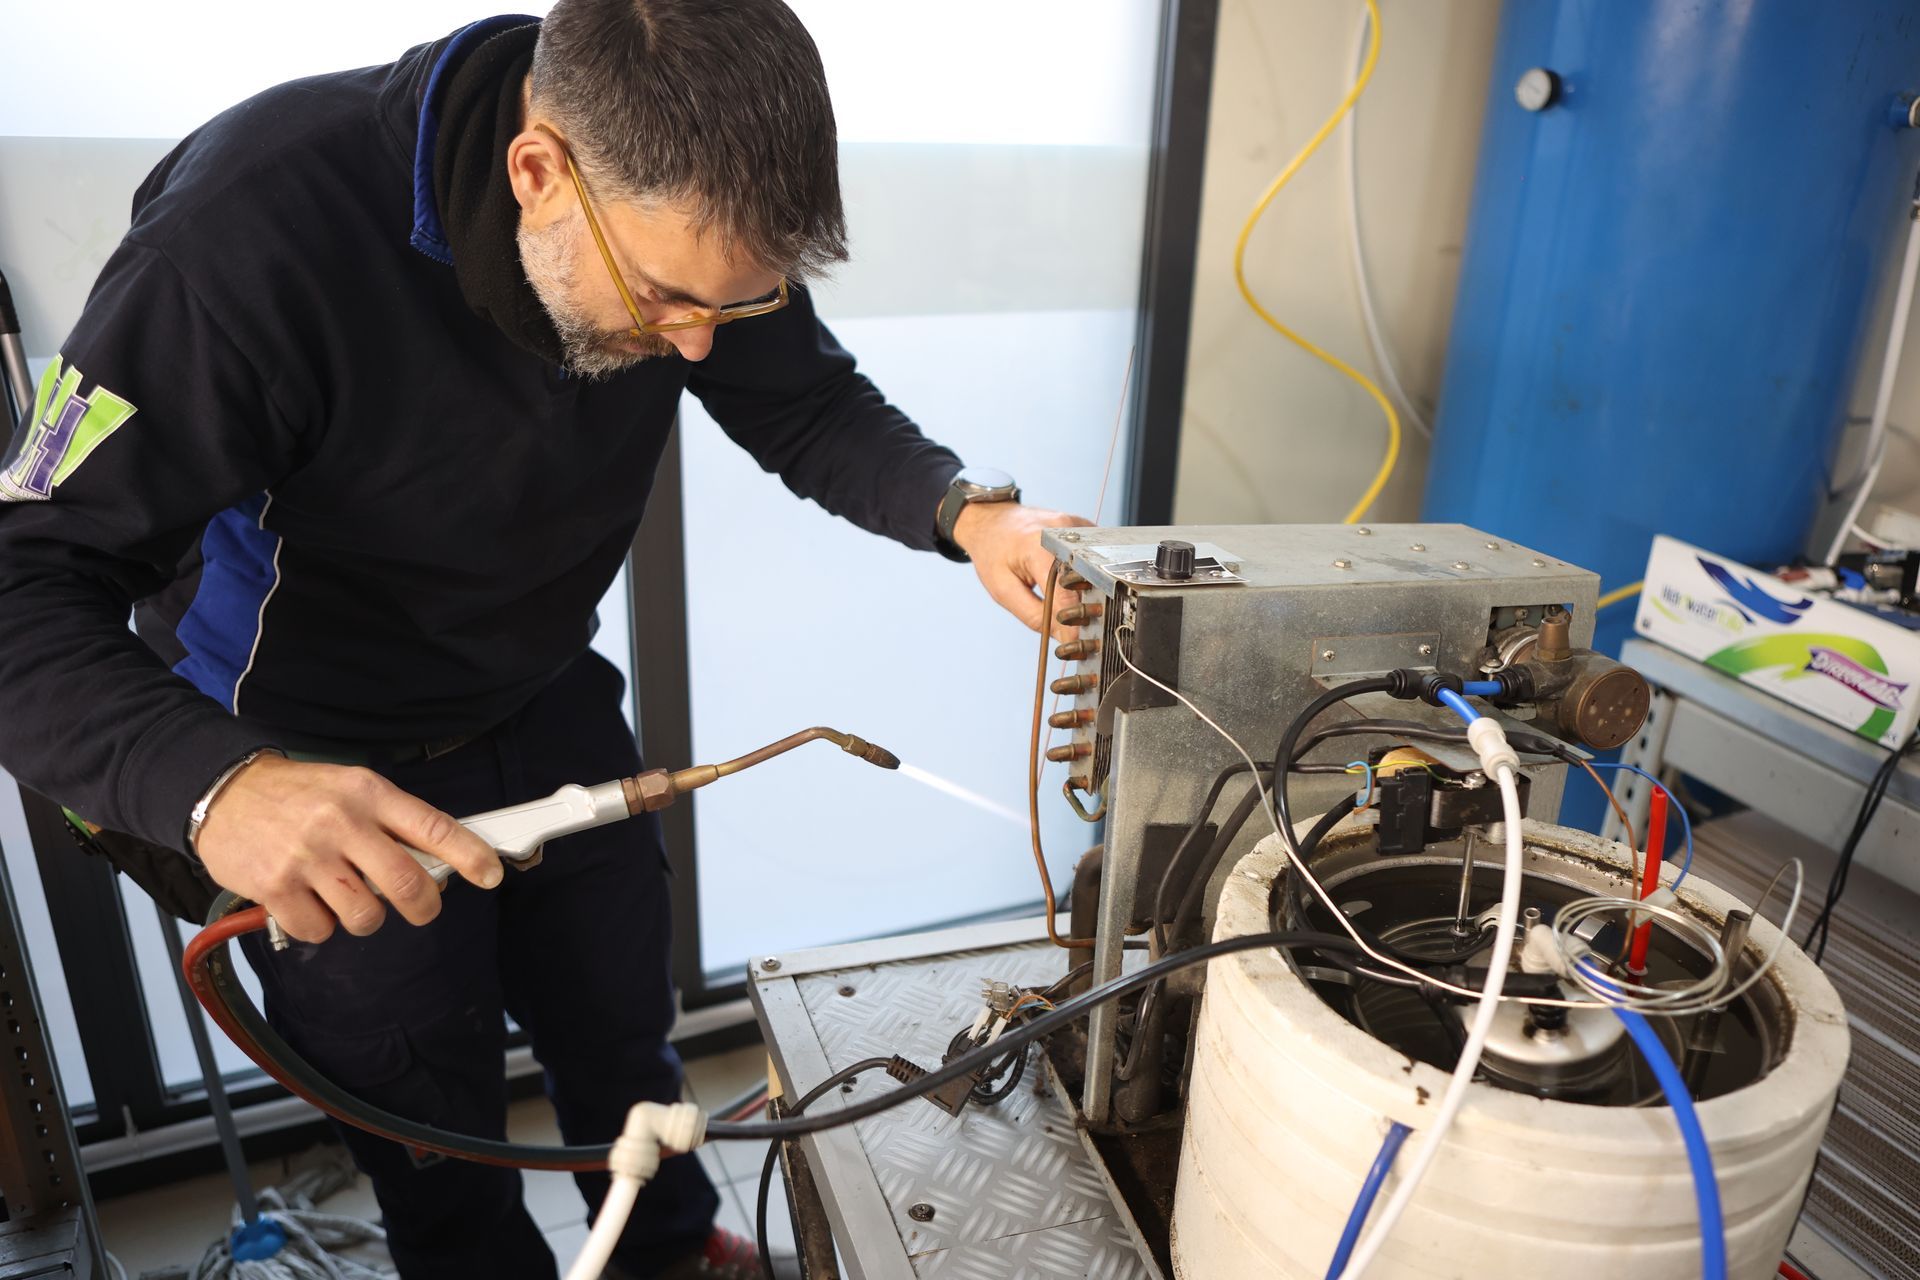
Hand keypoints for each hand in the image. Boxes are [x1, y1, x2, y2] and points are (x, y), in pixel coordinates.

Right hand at [195, 754, 502, 943]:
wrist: (223, 791)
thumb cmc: (298, 794)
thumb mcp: (351, 788)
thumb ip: (391, 823)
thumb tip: (439, 863)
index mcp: (369, 794)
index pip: (433, 826)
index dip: (470, 854)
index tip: (491, 874)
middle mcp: (342, 823)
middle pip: (407, 884)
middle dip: (424, 906)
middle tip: (420, 907)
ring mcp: (308, 857)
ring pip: (366, 915)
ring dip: (364, 916)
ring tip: (344, 894)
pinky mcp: (275, 888)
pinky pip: (319, 930)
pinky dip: (319, 926)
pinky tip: (307, 900)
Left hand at [953, 501, 1093, 639]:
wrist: (991, 521)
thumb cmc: (993, 552)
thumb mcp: (1002, 590)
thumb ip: (1033, 615)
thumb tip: (1063, 635)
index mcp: (1038, 545)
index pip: (1066, 592)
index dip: (1072, 620)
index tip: (1076, 641)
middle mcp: (1063, 531)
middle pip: (1085, 579)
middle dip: (1083, 605)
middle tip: (1075, 622)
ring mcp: (1076, 526)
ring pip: (1092, 568)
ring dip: (1085, 588)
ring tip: (1069, 597)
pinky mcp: (1084, 527)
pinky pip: (1093, 557)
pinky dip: (1086, 573)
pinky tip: (1072, 576)